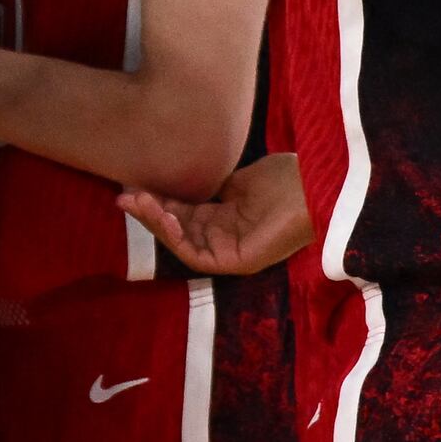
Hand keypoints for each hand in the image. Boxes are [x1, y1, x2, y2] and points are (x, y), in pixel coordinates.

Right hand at [121, 149, 314, 275]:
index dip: (158, 201)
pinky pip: (198, 255)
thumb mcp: (236, 178)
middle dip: (149, 212)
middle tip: (125, 195)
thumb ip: (207, 184)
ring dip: (157, 223)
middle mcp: (225, 238)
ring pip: (182, 243)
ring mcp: (231, 252)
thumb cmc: (287, 178)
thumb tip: (173, 178)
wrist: (316, 185)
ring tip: (138, 202)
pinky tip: (167, 217)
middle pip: (178, 229)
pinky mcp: (238, 263)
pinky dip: (178, 238)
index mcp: (227, 218)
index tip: (135, 185)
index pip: (183, 213)